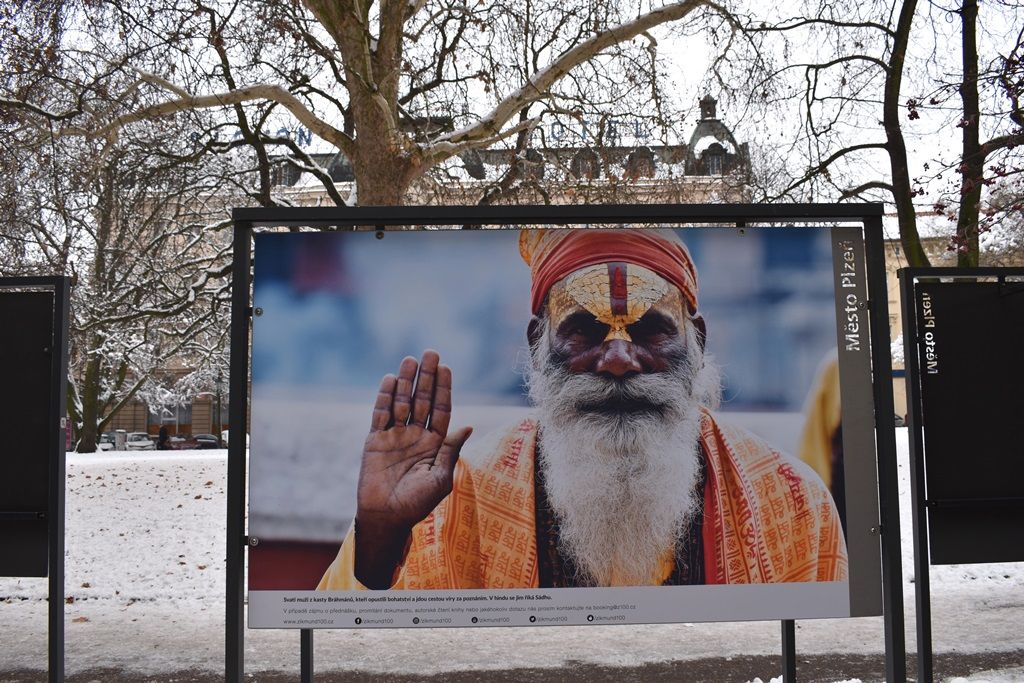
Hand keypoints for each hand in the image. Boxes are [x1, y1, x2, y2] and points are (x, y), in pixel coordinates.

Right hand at [353, 350, 471, 587]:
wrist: (386, 517)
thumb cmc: (418, 503)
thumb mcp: (441, 478)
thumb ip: (451, 450)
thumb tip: (468, 425)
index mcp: (435, 443)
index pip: (441, 409)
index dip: (444, 389)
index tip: (447, 368)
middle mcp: (416, 435)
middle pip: (423, 400)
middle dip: (427, 377)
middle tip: (431, 352)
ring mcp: (395, 436)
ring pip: (402, 402)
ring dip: (406, 381)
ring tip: (410, 359)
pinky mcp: (375, 440)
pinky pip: (380, 414)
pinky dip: (384, 397)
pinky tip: (389, 379)